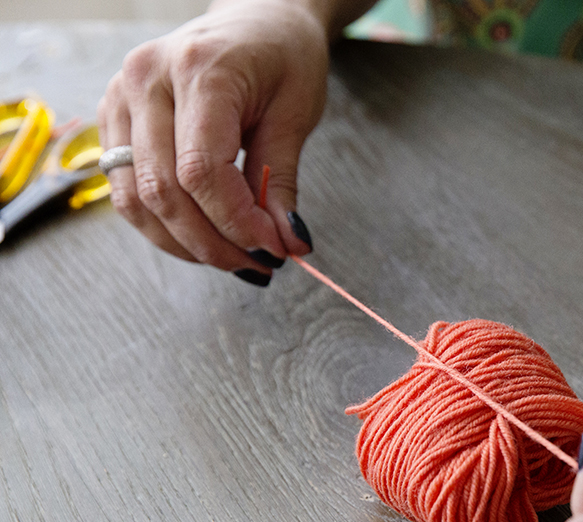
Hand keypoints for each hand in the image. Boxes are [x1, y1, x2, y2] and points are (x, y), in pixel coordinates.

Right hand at [98, 0, 328, 280]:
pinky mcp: (114, 116)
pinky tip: (202, 235)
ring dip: (184, 242)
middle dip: (213, 242)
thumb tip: (288, 243)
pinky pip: (125, 187)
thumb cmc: (282, 57)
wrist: (256, 19)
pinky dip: (163, 223)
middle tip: (258, 264)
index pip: (201, 172)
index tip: (274, 248)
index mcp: (199, 71)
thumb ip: (282, 181)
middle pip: (162, 191)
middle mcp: (147, 80)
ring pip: (134, 198)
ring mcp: (121, 97)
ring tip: (233, 258)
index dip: (236, 222)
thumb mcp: (296, 114)